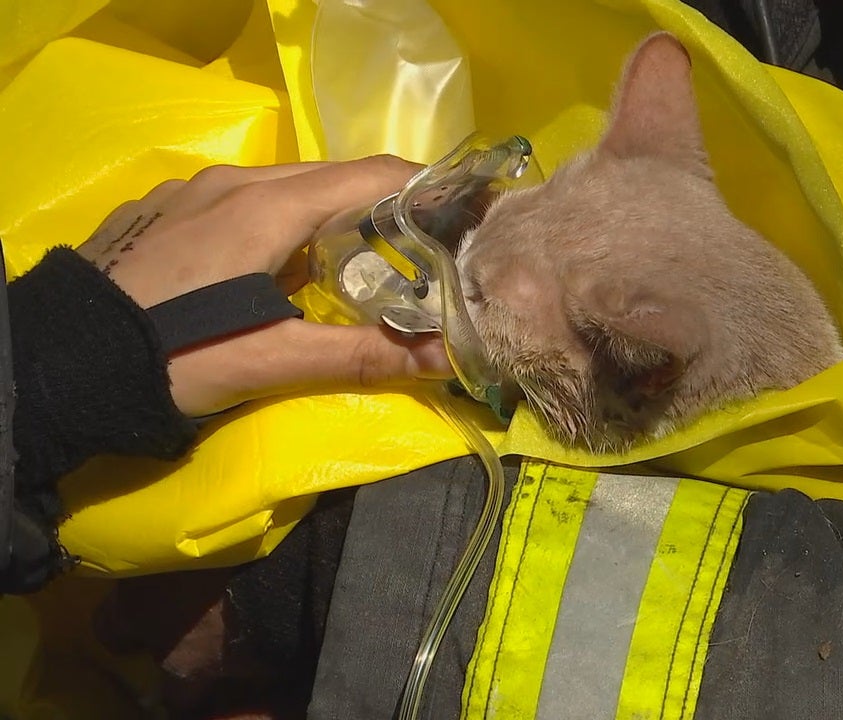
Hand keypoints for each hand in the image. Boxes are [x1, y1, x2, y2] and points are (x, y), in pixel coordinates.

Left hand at [77, 157, 454, 416]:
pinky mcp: (162, 209)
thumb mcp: (270, 363)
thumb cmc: (174, 356)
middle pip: (330, 179)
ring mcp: (192, 190)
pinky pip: (239, 200)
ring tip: (352, 264)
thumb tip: (443, 359)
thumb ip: (360, 356)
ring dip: (326, 217)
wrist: (57, 360)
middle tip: (419, 250)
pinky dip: (277, 222)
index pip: (371, 177)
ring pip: (283, 189)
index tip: (463, 214)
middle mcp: (235, 181)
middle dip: (381, 208)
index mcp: (270, 207)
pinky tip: (273, 268)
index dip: (425, 189)